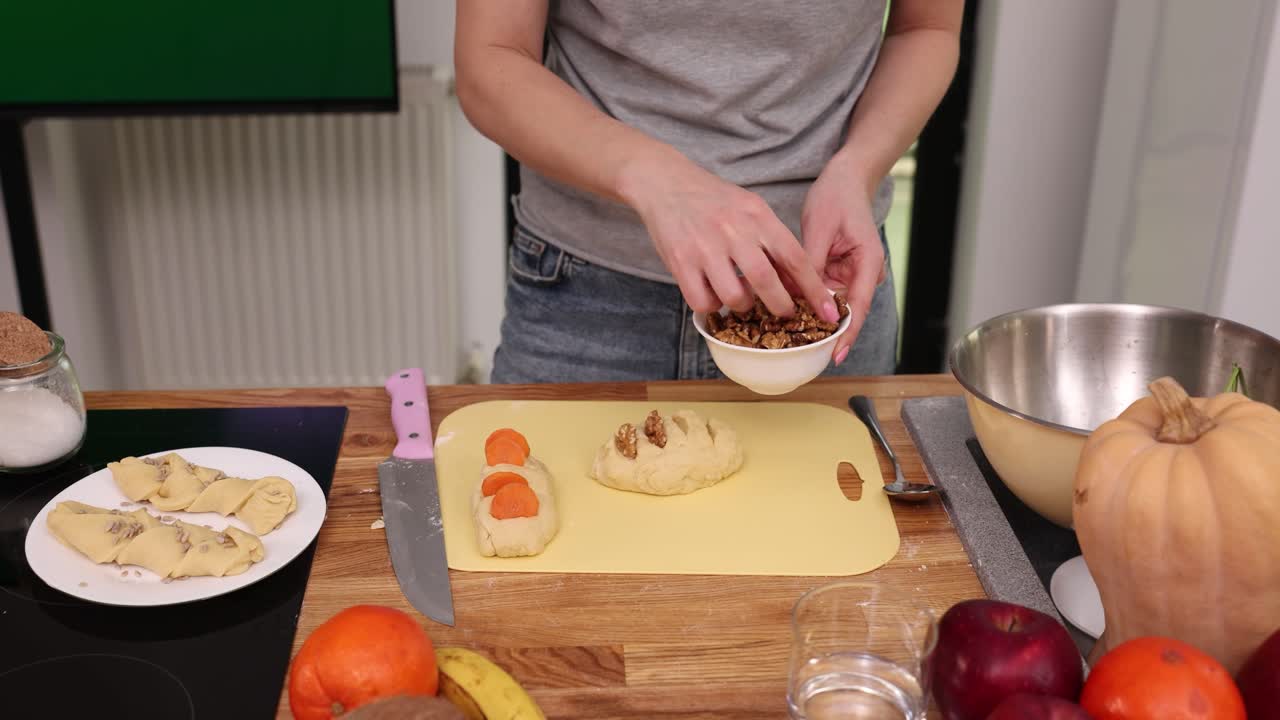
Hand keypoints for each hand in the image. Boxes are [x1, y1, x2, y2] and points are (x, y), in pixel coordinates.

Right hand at [619, 153, 839, 321]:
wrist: (665, 182)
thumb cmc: (714, 200)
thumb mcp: (750, 208)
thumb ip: (772, 241)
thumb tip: (798, 281)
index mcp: (757, 215)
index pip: (794, 257)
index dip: (813, 289)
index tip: (828, 311)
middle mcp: (733, 230)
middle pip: (766, 281)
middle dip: (781, 306)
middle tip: (785, 314)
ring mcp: (704, 247)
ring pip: (734, 296)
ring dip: (742, 306)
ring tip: (740, 297)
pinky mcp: (680, 261)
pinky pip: (702, 300)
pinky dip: (712, 305)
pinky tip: (713, 293)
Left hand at [801, 150, 887, 364]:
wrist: (845, 179)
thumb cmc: (837, 197)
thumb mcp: (819, 229)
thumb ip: (810, 265)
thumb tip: (796, 296)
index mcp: (868, 263)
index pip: (858, 307)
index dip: (846, 333)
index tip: (835, 354)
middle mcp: (862, 274)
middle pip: (843, 311)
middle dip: (822, 329)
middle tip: (798, 349)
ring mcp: (849, 274)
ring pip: (828, 304)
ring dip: (809, 315)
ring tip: (785, 332)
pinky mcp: (835, 271)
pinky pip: (819, 292)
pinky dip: (804, 299)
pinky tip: (784, 308)